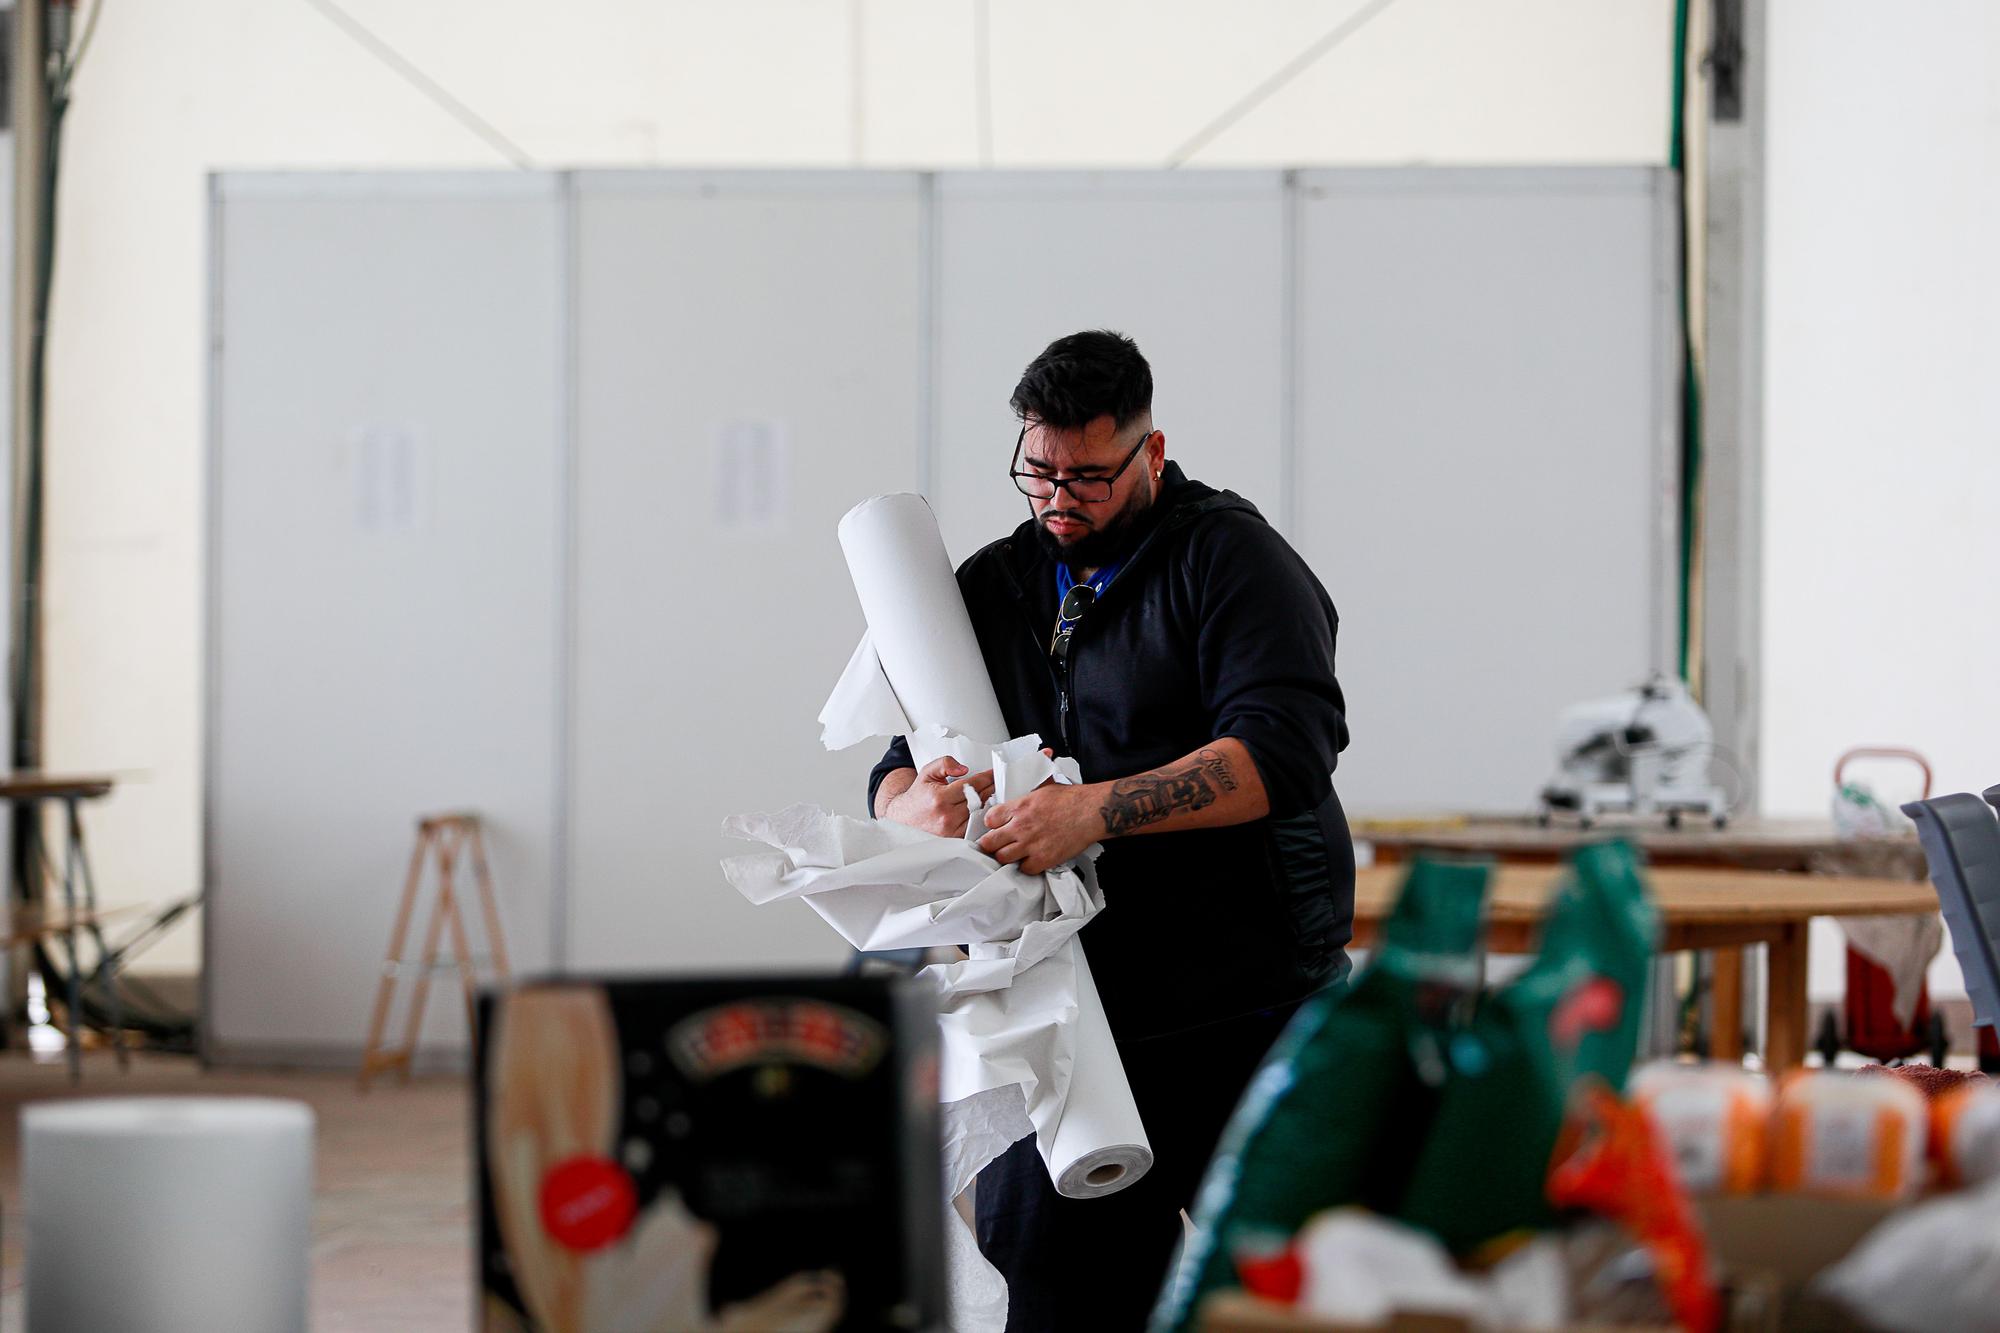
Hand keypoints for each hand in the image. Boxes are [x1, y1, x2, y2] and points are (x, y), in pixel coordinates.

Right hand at [881, 756, 994, 837]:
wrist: (904, 819)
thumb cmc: (918, 798)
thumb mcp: (927, 773)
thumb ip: (944, 764)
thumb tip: (963, 769)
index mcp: (940, 798)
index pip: (972, 785)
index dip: (986, 778)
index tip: (993, 774)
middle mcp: (946, 816)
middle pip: (979, 800)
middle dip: (990, 790)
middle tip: (997, 784)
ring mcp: (951, 831)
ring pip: (980, 815)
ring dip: (989, 805)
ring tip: (992, 797)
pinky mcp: (955, 840)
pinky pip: (976, 828)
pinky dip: (982, 820)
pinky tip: (984, 812)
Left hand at [977, 782, 1101, 875]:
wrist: (1090, 811)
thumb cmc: (1072, 799)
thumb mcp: (1042, 789)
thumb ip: (1025, 798)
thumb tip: (1018, 799)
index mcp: (1019, 807)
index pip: (989, 819)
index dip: (991, 825)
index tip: (995, 827)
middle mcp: (1021, 826)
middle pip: (990, 842)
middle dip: (991, 844)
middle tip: (997, 845)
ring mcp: (1031, 844)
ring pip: (1003, 858)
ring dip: (1007, 856)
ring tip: (1014, 853)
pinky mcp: (1043, 858)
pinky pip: (1025, 869)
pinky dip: (1027, 867)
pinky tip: (1031, 860)